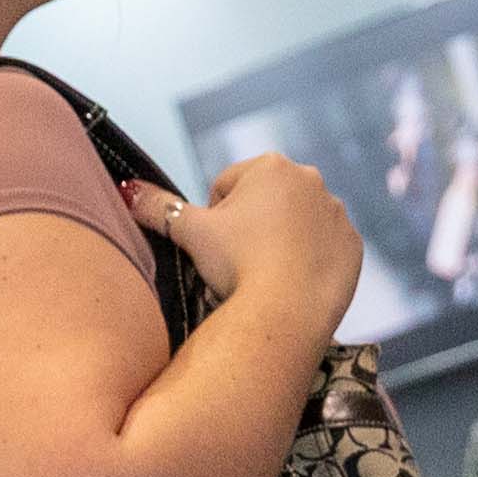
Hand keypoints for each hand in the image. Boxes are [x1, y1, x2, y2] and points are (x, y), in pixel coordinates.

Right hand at [131, 153, 359, 305]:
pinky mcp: (352, 246)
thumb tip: (125, 190)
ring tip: (264, 275)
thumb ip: (156, 207)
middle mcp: (311, 179)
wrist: (288, 310)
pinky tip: (291, 283)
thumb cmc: (238, 264)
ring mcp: (337, 213)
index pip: (227, 187)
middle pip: (263, 203)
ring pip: (295, 226)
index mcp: (271, 166)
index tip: (216, 248)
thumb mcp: (189, 232)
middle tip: (236, 263)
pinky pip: (323, 250)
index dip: (214, 220)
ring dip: (279, 243)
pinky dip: (307, 263)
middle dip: (249, 227)